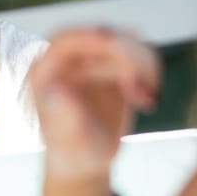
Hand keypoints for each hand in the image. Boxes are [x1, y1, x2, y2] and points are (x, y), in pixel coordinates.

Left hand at [29, 27, 160, 195]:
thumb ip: (64, 117)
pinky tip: (148, 99)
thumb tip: (57, 91)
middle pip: (103, 38)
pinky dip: (151, 70)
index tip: (110, 39)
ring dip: (144, 65)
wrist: (87, 159)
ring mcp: (94, 59)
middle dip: (128, 58)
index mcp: (46, 71)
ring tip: (147, 99)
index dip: (88, 36)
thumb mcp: (67, 141)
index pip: (65, 41)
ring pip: (127, 41)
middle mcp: (69, 59)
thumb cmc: (72, 152)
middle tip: (140, 91)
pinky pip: (140, 53)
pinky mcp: (116, 64)